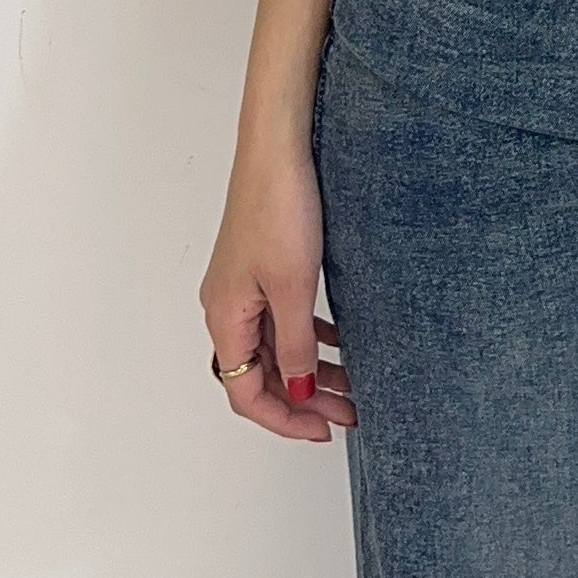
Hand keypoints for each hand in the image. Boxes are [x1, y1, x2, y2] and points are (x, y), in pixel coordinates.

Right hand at [199, 139, 356, 441]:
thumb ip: (296, 346)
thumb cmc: (279, 209)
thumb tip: (298, 392)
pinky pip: (282, 317)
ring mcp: (243, 286)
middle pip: (261, 373)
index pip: (246, 393)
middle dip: (305, 398)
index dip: (285, 419)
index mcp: (225, 318)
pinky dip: (309, 336)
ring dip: (310, 369)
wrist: (278, 146)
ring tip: (352, 383)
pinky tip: (339, 339)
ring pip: (275, 346)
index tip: (324, 431)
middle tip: (350, 412)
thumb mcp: (293, 287)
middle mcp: (227, 307)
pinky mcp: (260, 265)